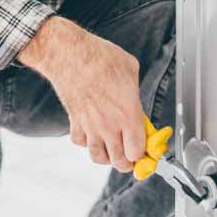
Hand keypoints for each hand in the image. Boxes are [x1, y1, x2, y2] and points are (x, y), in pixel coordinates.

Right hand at [19, 16, 146, 171]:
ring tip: (112, 149)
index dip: (143, 153)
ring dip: (107, 156)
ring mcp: (90, 125)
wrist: (70, 55)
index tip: (146, 148)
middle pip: (119, 161)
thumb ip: (134, 93)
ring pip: (98, 157)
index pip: (138, 151)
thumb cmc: (101, 58)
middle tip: (130, 154)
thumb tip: (135, 101)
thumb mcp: (130, 70)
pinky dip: (85, 142)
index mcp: (128, 114)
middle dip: (127, 162)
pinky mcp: (75, 121)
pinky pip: (80, 142)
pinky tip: (91, 133)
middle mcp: (109, 125)